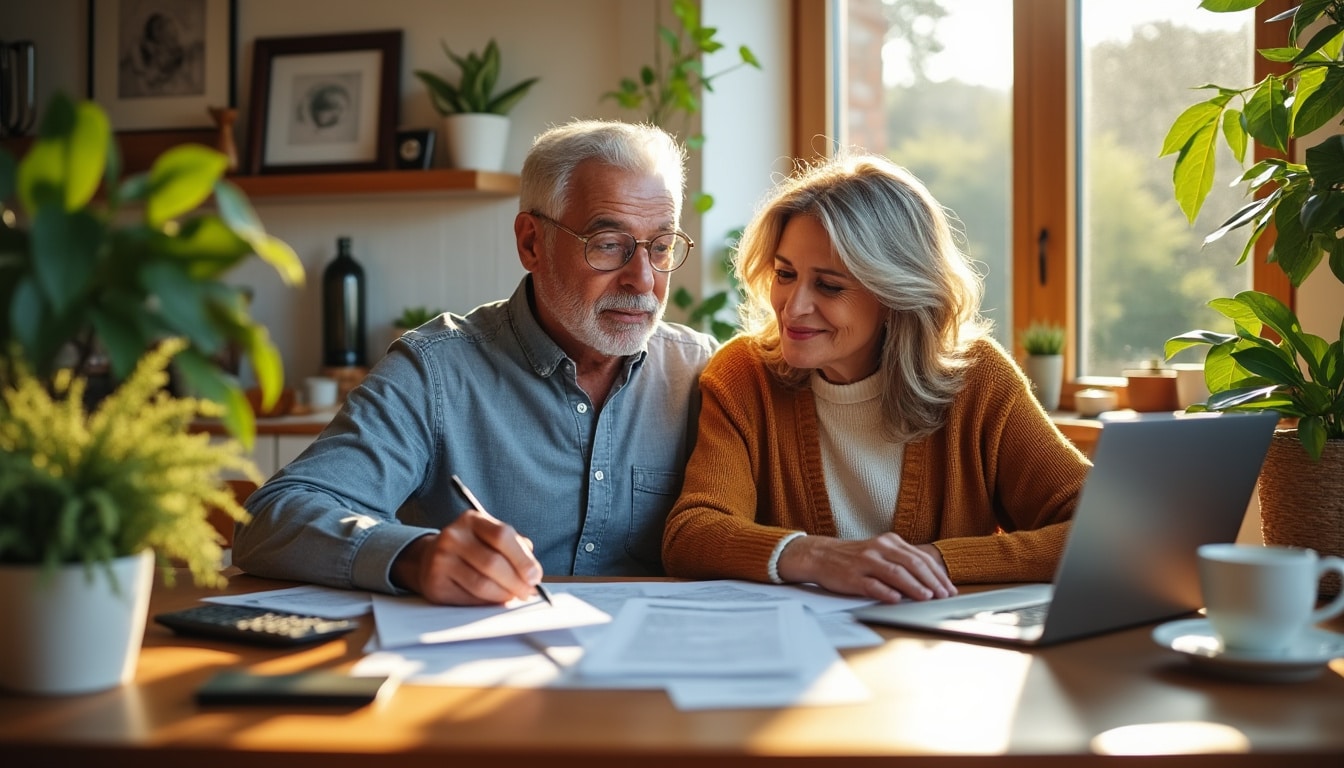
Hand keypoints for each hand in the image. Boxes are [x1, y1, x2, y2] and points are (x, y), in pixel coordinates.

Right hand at [391, 508, 543, 604]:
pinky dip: (486, 603)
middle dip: (516, 582)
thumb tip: (532, 572)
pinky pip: (468, 599)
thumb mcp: (490, 537)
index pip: (502, 536)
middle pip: (493, 562)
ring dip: (503, 595)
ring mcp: (440, 560)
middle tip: (527, 592)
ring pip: (481, 584)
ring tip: (512, 597)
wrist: (430, 558)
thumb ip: (515, 548)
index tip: (535, 576)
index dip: (522, 559)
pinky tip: (492, 600)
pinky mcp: (435, 584)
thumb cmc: (471, 548)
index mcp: (472, 520)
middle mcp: (453, 536)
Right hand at [777, 533, 956, 602]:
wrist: (820, 555)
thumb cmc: (854, 558)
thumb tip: (929, 582)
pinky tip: (896, 599)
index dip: (937, 574)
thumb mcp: (880, 552)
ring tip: (927, 597)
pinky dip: (885, 592)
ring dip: (914, 586)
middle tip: (944, 595)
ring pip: (895, 573)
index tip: (949, 588)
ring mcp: (865, 562)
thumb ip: (901, 562)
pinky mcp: (852, 576)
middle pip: (912, 564)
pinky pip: (872, 584)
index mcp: (889, 541)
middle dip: (932, 581)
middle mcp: (879, 548)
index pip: (920, 558)